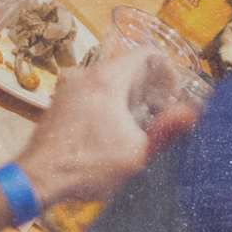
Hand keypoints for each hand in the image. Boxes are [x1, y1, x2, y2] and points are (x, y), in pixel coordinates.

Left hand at [13, 47, 174, 205]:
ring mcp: (68, 85)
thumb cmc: (88, 165)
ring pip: (108, 79)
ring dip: (125, 95)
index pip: (146, 53)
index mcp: (108, 79)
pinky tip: (108, 129)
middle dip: (147, 86)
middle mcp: (86, 74)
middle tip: (157, 111)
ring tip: (135, 122)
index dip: (166, 69)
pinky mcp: (59, 100)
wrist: (39, 178)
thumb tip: (192, 113)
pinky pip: (90, 90)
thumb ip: (167, 130)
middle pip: (127, 66)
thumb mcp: (137, 153)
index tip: (171, 94)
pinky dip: (104, 101)